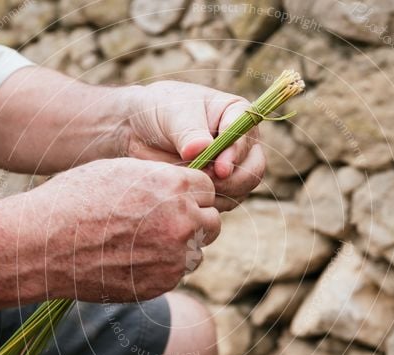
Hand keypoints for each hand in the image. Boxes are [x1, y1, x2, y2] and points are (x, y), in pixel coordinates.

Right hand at [33, 158, 219, 301]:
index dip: (192, 194)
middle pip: (211, 221)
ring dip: (180, 248)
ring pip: (197, 251)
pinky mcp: (162, 283)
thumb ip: (161, 179)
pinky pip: (176, 273)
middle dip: (194, 221)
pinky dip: (162, 268)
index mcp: (174, 186)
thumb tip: (184, 187)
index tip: (176, 199)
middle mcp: (182, 221)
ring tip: (142, 242)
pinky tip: (132, 259)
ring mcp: (174, 256)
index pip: (209, 189)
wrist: (45, 244)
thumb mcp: (121, 172)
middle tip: (164, 223)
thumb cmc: (76, 200)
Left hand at [124, 81, 265, 211]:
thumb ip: (190, 132)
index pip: (246, 136)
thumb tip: (201, 148)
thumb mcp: (173, 115)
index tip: (220, 169)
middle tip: (205, 181)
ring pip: (241, 190)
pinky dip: (210, 202)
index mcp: (237, 114)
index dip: (236, 154)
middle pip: (253, 169)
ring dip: (218, 193)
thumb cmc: (160, 112)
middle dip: (232, 180)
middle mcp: (242, 143)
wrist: (140, 131)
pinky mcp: (222, 188)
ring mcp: (234, 168)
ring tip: (191, 185)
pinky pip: (225, 203)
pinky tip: (190, 194)